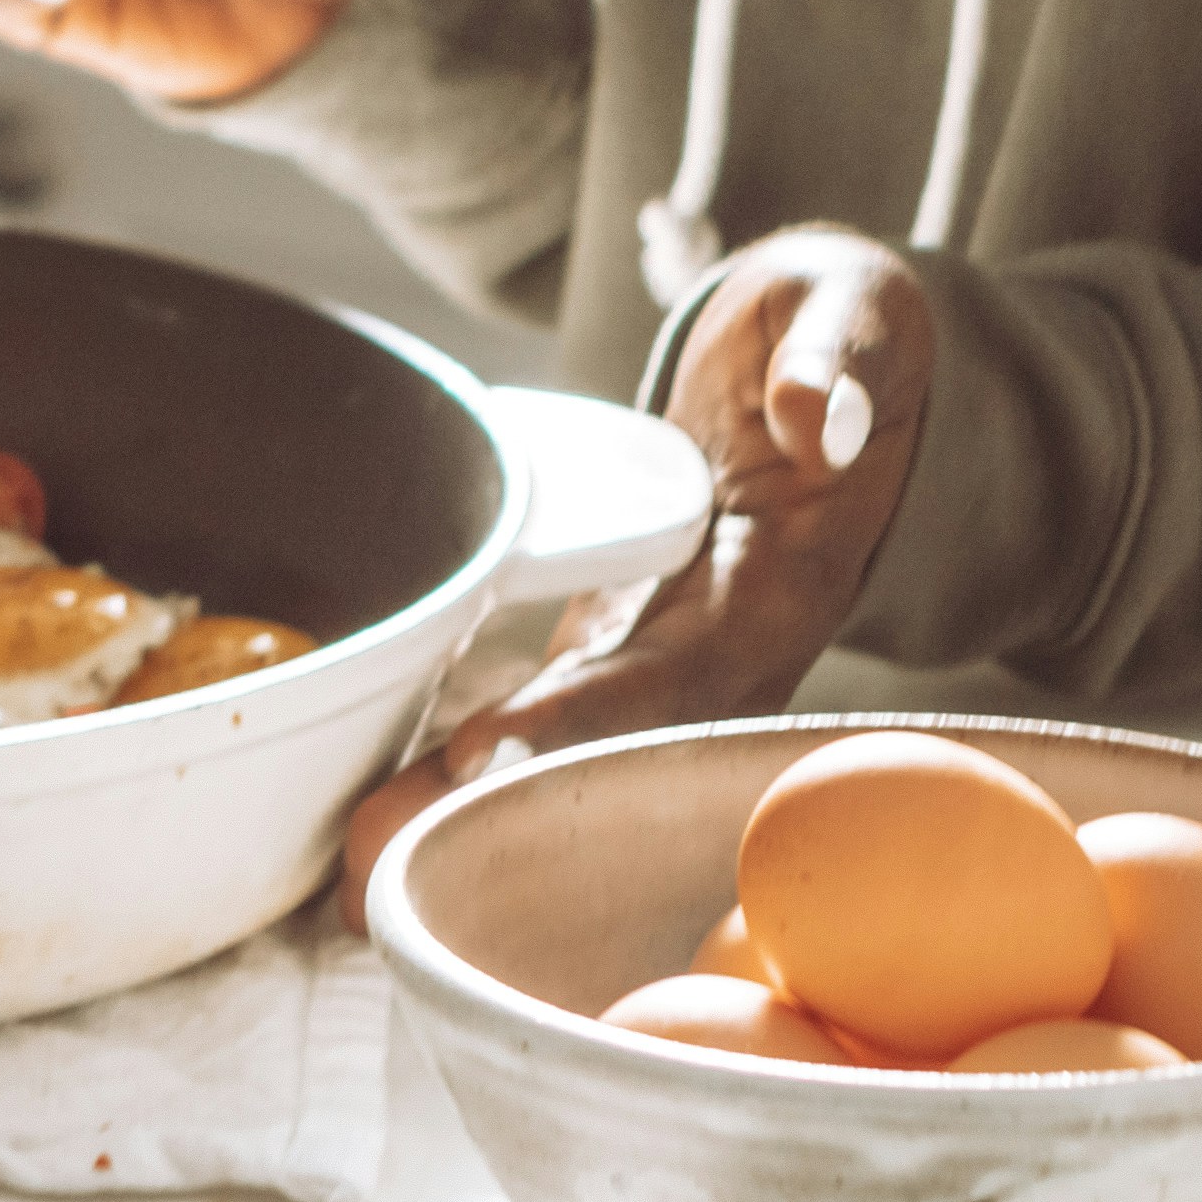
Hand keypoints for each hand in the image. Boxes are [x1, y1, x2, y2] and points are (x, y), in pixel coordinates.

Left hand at [334, 231, 939, 919]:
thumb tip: (809, 417)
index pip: (680, 664)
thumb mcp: (853, 315)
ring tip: (347, 886)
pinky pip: (544, 715)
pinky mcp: (624, 639)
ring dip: (459, 814)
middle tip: (373, 875)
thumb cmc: (847, 333)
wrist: (846, 359)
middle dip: (490, 808)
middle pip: (605, 745)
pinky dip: (463, 769)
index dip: (581, 716)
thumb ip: (832, 363)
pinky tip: (377, 813)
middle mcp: (726, 645)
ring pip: (567, 750)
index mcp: (781, 582)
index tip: (481, 755)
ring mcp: (671, 653)